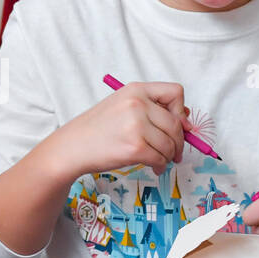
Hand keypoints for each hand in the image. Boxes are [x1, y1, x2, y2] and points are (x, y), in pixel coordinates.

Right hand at [43, 81, 185, 179]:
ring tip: (159, 160)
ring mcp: (137, 126)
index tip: (178, 124)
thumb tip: (186, 119)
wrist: (72, 147)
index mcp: (135, 90)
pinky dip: (160, 166)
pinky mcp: (135, 147)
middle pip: (176, 123)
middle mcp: (138, 104)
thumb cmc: (96, 129)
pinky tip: (153, 167)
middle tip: (175, 152)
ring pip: (170, 144)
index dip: (181, 110)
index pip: (175, 92)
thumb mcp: (122, 107)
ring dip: (169, 156)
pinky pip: (161, 158)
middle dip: (179, 141)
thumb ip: (150, 109)